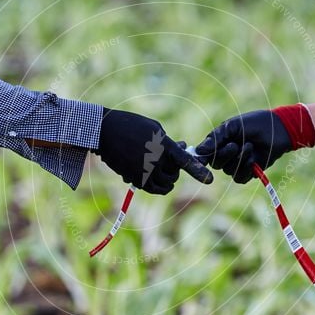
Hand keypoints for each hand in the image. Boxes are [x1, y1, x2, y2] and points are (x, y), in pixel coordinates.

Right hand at [96, 108, 212, 193]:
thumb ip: (169, 141)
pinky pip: (152, 188)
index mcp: (162, 145)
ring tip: (162, 169)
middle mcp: (154, 161)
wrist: (105, 132)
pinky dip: (157, 186)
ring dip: (167, 180)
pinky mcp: (134, 179)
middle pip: (174, 175)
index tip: (209, 180)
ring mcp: (144, 172)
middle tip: (171, 162)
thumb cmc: (130, 125)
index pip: (184, 160)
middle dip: (175, 170)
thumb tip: (182, 149)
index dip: (198, 171)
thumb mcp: (154, 128)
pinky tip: (154, 176)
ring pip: (165, 185)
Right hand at [195, 110, 292, 183]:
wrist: (277, 130)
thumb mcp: (233, 126)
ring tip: (250, 146)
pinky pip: (240, 178)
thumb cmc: (255, 123)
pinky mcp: (248, 173)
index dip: (204, 157)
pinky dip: (246, 168)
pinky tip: (254, 158)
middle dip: (225, 155)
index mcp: (219, 142)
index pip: (205, 154)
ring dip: (240, 159)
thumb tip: (198, 150)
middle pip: (216, 164)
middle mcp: (226, 155)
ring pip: (229, 171)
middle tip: (235, 145)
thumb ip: (216, 137)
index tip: (204, 157)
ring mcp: (237, 164)